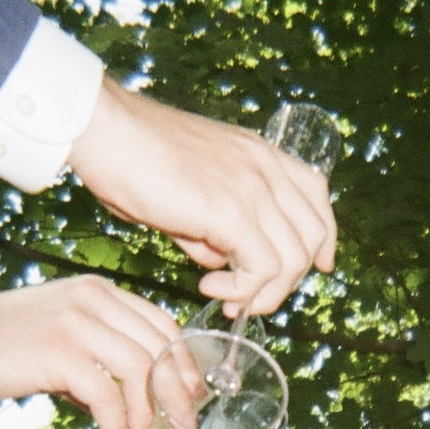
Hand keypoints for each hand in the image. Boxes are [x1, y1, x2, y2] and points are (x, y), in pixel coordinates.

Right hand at [0, 274, 179, 428]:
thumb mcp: (57, 332)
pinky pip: (107, 394)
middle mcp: (93, 300)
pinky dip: (119, 422)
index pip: (162, 325)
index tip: (192, 394)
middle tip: (185, 423)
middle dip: (178, 391)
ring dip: (150, 411)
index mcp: (98, 292)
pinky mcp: (58, 353)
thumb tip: (130, 396)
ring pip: (141, 369)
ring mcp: (76, 324)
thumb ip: (95, 353)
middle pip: (160, 347)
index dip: (184, 362)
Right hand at [69, 77, 335, 314]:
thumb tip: (216, 260)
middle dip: (290, 278)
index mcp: (258, 152)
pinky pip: (264, 268)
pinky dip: (243, 290)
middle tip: (250, 297)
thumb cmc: (131, 156)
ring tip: (224, 297)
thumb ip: (208, 226)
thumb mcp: (185, 191)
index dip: (323, 236)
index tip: (316, 266)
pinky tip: (210, 288)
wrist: (106, 130)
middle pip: (313, 233)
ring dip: (264, 292)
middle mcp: (265, 166)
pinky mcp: (232, 211)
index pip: (316, 193)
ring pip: (293, 259)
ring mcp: (253, 187)